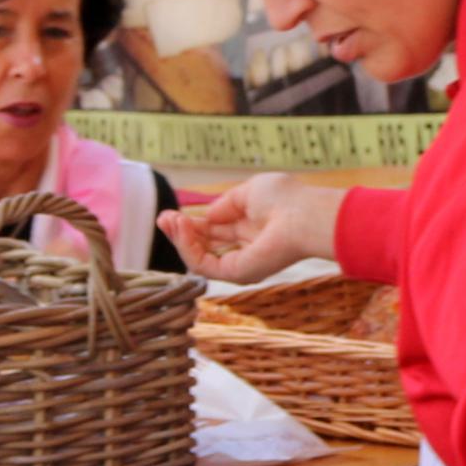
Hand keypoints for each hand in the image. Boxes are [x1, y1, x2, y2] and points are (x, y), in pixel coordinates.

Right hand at [159, 173, 344, 284]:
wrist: (303, 216)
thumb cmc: (285, 199)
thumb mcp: (248, 192)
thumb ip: (224, 204)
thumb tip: (205, 215)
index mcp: (250, 226)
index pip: (214, 229)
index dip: (191, 222)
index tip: (170, 213)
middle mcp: (245, 246)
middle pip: (204, 244)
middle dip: (180, 232)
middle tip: (162, 218)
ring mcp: (242, 262)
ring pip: (200, 257)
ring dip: (181, 239)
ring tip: (169, 221)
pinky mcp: (238, 274)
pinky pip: (204, 265)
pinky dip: (189, 248)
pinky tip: (182, 229)